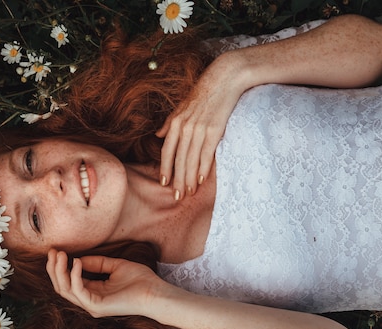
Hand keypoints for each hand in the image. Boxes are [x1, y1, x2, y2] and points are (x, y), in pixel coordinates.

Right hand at [46, 249, 165, 317]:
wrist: (156, 292)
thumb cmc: (141, 280)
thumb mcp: (116, 266)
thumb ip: (97, 263)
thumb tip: (78, 259)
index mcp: (94, 293)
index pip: (69, 282)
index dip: (60, 266)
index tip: (56, 250)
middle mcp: (89, 301)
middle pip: (62, 287)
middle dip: (54, 268)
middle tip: (53, 252)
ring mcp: (92, 305)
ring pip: (65, 290)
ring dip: (59, 271)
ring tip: (60, 255)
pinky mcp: (97, 306)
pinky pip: (78, 291)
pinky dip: (74, 276)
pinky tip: (76, 262)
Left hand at [157, 54, 243, 199]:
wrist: (224, 78)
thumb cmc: (203, 93)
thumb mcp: (182, 106)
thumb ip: (170, 123)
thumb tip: (158, 135)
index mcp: (176, 122)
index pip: (167, 150)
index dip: (165, 168)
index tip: (164, 183)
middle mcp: (185, 127)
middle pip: (178, 159)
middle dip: (177, 180)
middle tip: (177, 197)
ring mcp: (199, 129)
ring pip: (191, 160)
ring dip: (189, 179)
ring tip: (188, 193)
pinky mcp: (213, 129)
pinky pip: (206, 153)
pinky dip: (202, 168)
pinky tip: (200, 180)